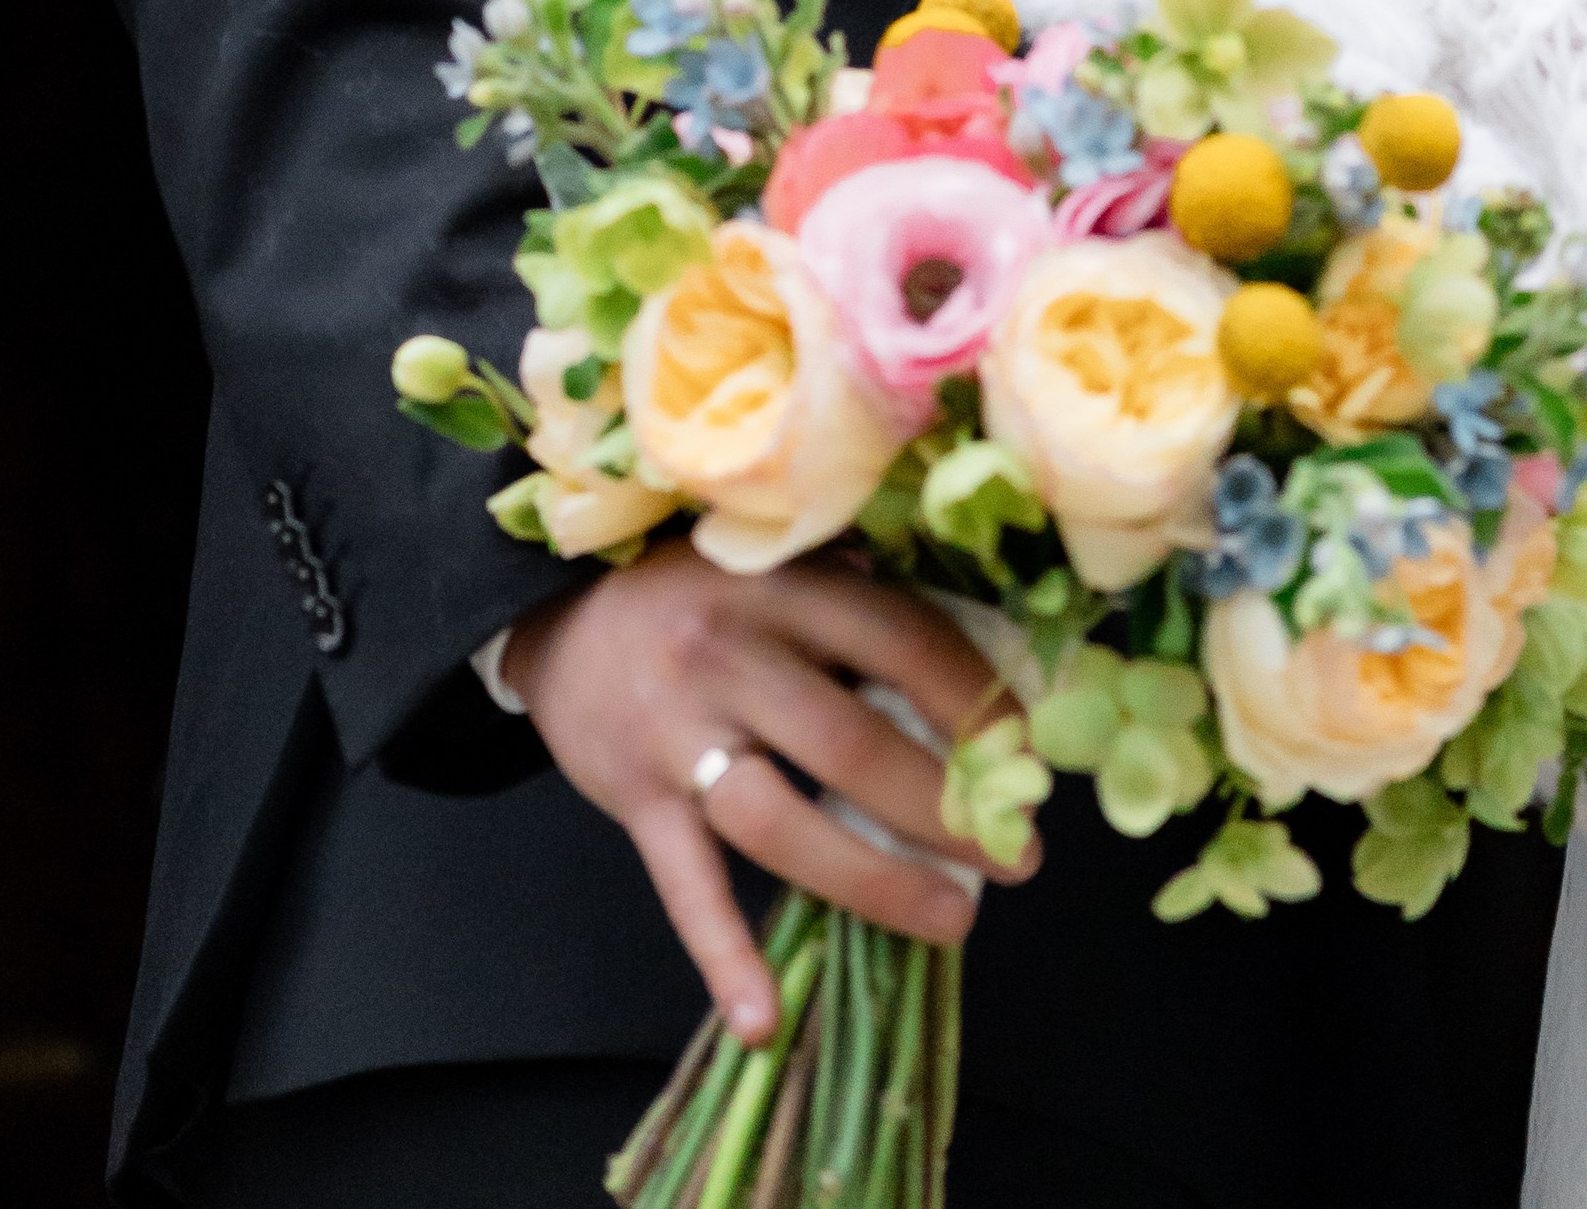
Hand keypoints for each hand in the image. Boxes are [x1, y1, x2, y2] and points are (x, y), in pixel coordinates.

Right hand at [502, 543, 1031, 1042]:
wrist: (560, 620)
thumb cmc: (699, 596)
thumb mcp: (776, 568)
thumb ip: (856, 604)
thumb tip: (975, 676)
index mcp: (782, 586)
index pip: (899, 640)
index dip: (973, 702)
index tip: (1027, 757)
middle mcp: (731, 655)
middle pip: (850, 743)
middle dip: (945, 807)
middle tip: (1021, 857)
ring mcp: (679, 735)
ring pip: (781, 822)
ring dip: (873, 879)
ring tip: (953, 918)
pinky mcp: (637, 801)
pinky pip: (686, 887)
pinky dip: (723, 956)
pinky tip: (764, 1019)